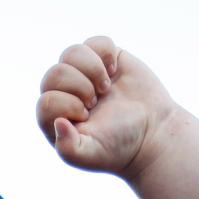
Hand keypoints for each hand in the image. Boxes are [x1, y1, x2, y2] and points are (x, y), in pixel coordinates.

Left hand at [36, 36, 177, 178]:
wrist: (151, 132)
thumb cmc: (117, 147)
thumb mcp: (90, 155)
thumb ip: (68, 148)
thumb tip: (58, 123)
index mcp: (53, 117)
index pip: (46, 100)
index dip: (68, 106)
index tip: (87, 117)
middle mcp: (63, 92)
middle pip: (55, 73)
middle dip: (80, 87)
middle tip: (96, 102)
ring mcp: (82, 73)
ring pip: (71, 53)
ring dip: (92, 69)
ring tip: (105, 87)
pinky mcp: (104, 59)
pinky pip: (95, 42)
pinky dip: (105, 54)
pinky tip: (114, 71)